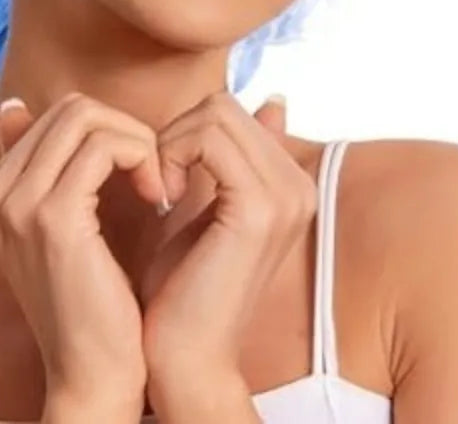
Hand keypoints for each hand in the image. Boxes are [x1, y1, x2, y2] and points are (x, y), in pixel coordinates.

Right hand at [0, 92, 166, 411]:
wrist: (95, 374)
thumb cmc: (93, 299)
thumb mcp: (62, 224)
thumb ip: (44, 167)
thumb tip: (17, 105)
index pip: (56, 114)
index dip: (109, 131)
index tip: (136, 173)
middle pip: (71, 108)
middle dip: (124, 129)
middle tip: (152, 173)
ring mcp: (17, 204)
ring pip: (87, 117)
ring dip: (137, 141)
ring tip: (155, 184)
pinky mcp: (53, 217)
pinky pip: (105, 147)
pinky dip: (142, 157)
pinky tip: (157, 195)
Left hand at [139, 91, 316, 388]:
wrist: (186, 357)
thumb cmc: (184, 287)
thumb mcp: (208, 207)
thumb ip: (233, 158)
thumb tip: (275, 100)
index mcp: (290, 183)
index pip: (232, 107)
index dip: (186, 131)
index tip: (166, 175)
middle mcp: (299, 185)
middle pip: (223, 104)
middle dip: (177, 131)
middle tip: (158, 180)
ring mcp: (285, 196)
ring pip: (214, 113)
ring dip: (171, 143)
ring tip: (161, 189)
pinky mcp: (259, 209)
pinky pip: (207, 140)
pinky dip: (172, 155)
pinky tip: (163, 196)